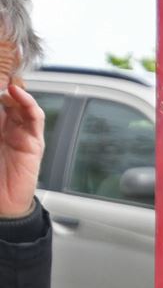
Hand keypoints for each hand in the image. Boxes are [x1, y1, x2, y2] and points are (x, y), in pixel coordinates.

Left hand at [0, 83, 45, 219]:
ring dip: (14, 91)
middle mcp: (6, 129)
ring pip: (21, 105)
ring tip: (5, 81)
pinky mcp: (34, 142)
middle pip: (6, 100)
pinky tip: (18, 93)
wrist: (1, 206)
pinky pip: (35, 118)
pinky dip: (29, 104)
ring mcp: (21, 134)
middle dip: (2, 86)